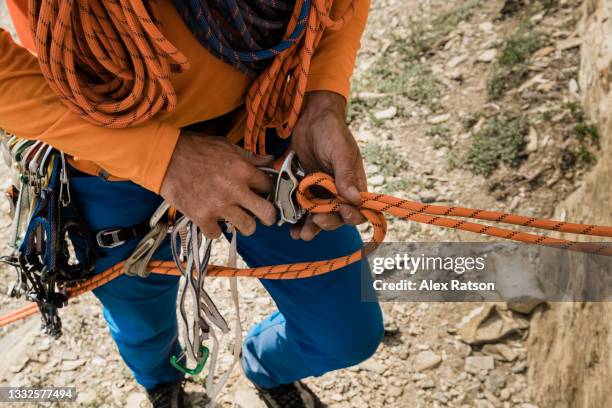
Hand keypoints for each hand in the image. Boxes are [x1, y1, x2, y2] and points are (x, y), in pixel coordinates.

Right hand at [160, 133, 276, 237]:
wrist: (165, 157)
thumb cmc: (196, 149)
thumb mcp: (226, 145)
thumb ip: (250, 156)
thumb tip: (270, 160)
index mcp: (243, 169)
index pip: (269, 186)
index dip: (267, 191)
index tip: (262, 193)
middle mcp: (234, 189)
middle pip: (267, 213)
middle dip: (268, 216)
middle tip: (263, 216)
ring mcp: (219, 205)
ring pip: (247, 228)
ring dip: (244, 225)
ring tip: (238, 219)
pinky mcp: (202, 217)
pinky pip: (217, 233)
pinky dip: (214, 229)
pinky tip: (211, 219)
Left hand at [290, 91, 366, 240]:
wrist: (310, 118)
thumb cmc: (332, 132)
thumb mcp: (341, 151)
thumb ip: (346, 174)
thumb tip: (355, 199)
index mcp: (353, 185)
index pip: (358, 210)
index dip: (351, 216)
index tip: (342, 212)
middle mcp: (338, 193)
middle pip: (336, 218)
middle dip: (326, 223)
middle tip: (316, 222)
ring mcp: (320, 192)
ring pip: (317, 217)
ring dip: (310, 228)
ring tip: (300, 235)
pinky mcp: (303, 189)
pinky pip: (301, 208)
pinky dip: (296, 218)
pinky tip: (289, 225)